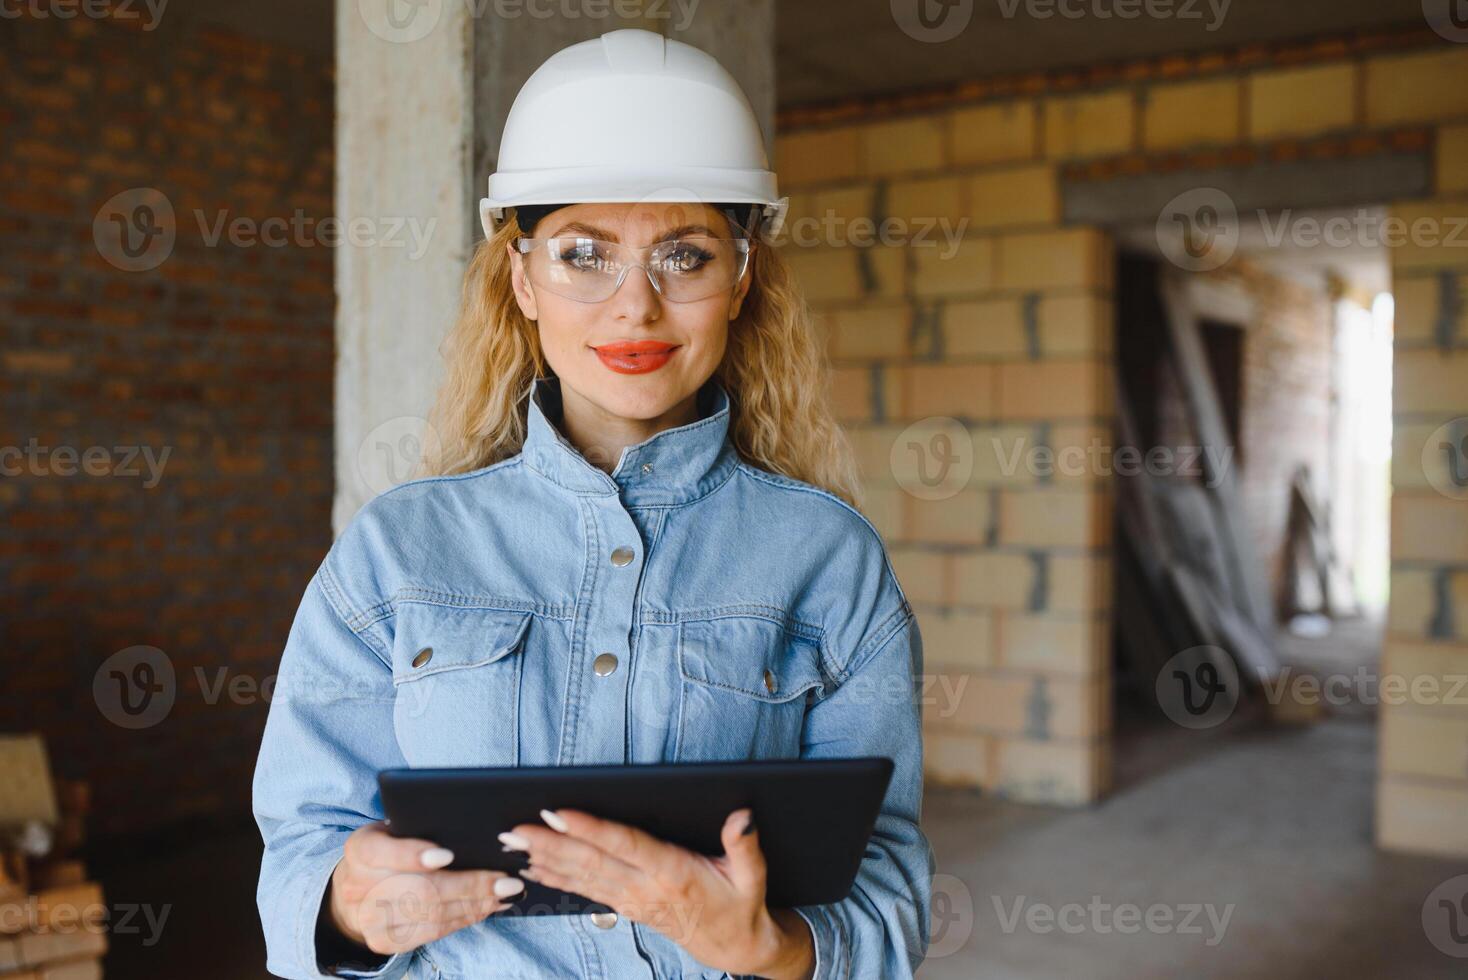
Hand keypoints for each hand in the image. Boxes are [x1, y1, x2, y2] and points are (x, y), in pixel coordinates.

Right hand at [329, 822, 524, 954]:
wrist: (355, 891)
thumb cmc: (387, 851)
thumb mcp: (391, 830)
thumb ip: (418, 828)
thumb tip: (471, 830)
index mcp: (360, 850)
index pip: (383, 853)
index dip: (414, 856)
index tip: (447, 855)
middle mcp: (358, 888)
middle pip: (420, 890)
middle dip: (469, 885)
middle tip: (505, 881)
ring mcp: (369, 920)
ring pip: (431, 915)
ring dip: (475, 905)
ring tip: (505, 894)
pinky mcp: (383, 941)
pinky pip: (431, 933)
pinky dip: (464, 919)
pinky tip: (486, 908)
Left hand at [502, 808, 814, 979]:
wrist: (736, 948)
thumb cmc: (741, 905)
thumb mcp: (753, 876)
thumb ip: (745, 844)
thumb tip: (741, 815)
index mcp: (673, 874)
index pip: (624, 846)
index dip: (590, 829)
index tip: (558, 812)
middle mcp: (645, 888)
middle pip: (590, 862)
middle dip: (550, 843)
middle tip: (517, 827)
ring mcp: (632, 900)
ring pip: (582, 877)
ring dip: (545, 859)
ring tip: (513, 842)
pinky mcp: (627, 906)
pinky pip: (585, 891)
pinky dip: (557, 878)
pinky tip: (533, 866)